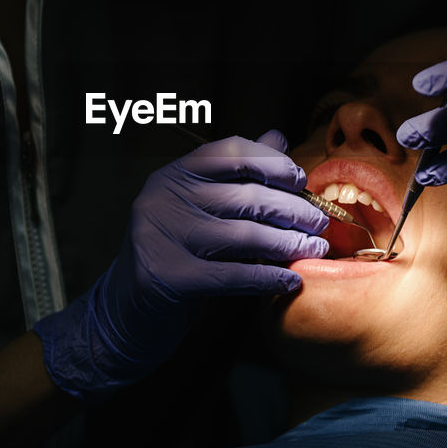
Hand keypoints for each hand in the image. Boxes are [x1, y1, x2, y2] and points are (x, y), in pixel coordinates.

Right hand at [33, 131, 327, 402]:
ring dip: (288, 244)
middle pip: (244, 195)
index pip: (230, 152)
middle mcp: (164, 199)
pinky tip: (291, 281)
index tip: (301, 180)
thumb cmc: (174, 252)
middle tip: (319, 223)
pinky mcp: (170, 277)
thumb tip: (278, 137)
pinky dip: (268, 278)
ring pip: (244, 236)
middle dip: (291, 209)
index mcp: (173, 175)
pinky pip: (233, 275)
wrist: (127, 310)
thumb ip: (236, 172)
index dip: (272, 162)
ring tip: (315, 250)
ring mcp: (164, 236)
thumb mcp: (199, 207)